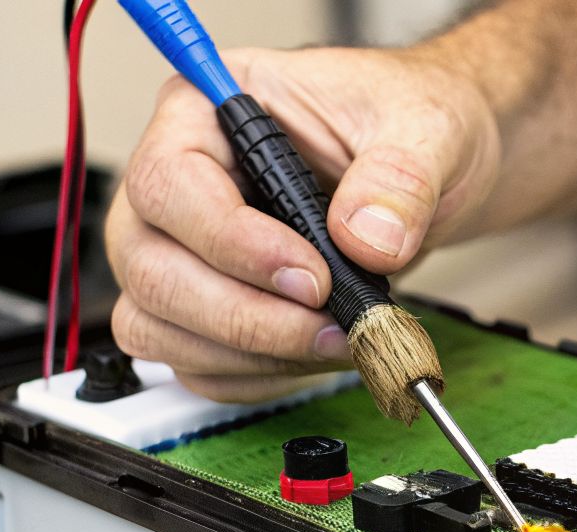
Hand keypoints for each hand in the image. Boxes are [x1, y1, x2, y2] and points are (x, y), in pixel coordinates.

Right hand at [105, 47, 501, 401]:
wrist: (425, 172)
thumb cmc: (404, 123)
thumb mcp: (421, 128)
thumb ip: (398, 178)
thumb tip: (366, 239)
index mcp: (206, 111)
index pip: (169, 184)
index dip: (233, 244)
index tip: (313, 278)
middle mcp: (175, 184)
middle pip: (151, 268)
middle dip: (244, 316)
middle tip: (330, 325)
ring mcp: (176, 251)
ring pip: (156, 326)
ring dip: (248, 354)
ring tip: (335, 340)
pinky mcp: (198, 309)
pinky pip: (192, 364)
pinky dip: (254, 375)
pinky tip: (314, 354)